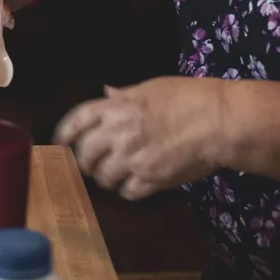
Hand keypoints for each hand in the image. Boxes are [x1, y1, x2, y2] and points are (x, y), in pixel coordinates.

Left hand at [55, 77, 229, 199]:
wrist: (218, 121)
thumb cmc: (188, 97)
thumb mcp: (151, 87)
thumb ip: (124, 95)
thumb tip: (106, 92)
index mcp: (115, 108)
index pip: (76, 122)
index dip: (64, 134)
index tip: (61, 143)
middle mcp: (117, 134)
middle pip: (85, 155)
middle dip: (86, 161)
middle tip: (94, 163)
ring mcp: (132, 159)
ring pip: (104, 178)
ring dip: (108, 177)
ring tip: (118, 174)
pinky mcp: (150, 180)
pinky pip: (127, 192)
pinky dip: (129, 190)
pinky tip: (137, 183)